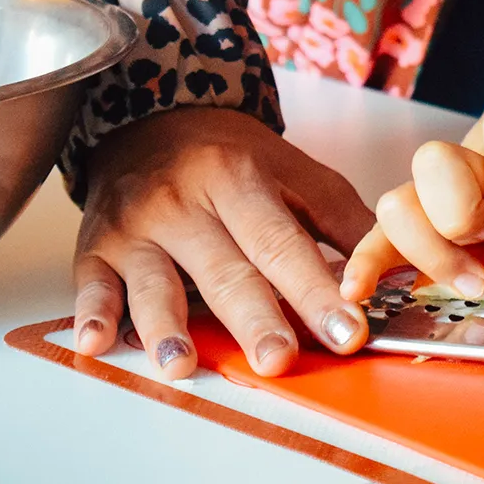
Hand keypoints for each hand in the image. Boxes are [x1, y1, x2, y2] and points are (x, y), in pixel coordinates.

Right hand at [74, 107, 375, 378]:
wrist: (152, 118)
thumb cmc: (232, 157)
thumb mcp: (296, 172)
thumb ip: (341, 221)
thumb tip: (390, 274)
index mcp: (239, 179)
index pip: (283, 243)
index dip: (315, 290)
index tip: (346, 330)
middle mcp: (185, 202)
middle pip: (224, 269)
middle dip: (253, 318)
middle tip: (278, 360)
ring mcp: (137, 226)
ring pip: (154, 282)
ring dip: (166, 327)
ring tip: (182, 366)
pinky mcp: (98, 247)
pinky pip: (92, 283)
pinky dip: (93, 314)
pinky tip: (98, 342)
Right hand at [341, 105, 483, 301]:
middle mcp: (468, 167)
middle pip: (434, 160)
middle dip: (460, 209)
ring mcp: (434, 199)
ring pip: (397, 202)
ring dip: (427, 246)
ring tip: (473, 280)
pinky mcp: (413, 234)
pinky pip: (376, 242)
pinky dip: (365, 265)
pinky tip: (359, 292)